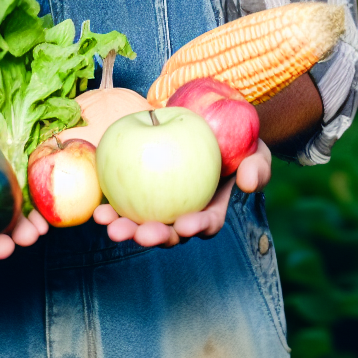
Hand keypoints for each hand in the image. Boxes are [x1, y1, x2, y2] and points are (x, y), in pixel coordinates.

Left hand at [92, 140, 271, 247]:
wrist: (206, 120)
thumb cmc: (238, 139)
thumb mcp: (257, 150)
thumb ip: (259, 167)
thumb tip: (249, 184)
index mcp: (210, 211)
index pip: (206, 225)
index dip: (196, 228)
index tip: (187, 224)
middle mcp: (183, 214)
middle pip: (169, 233)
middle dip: (154, 237)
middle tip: (141, 233)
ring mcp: (158, 205)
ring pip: (141, 223)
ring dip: (125, 228)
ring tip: (110, 224)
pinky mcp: (137, 191)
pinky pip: (122, 202)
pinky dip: (110, 207)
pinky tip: (98, 209)